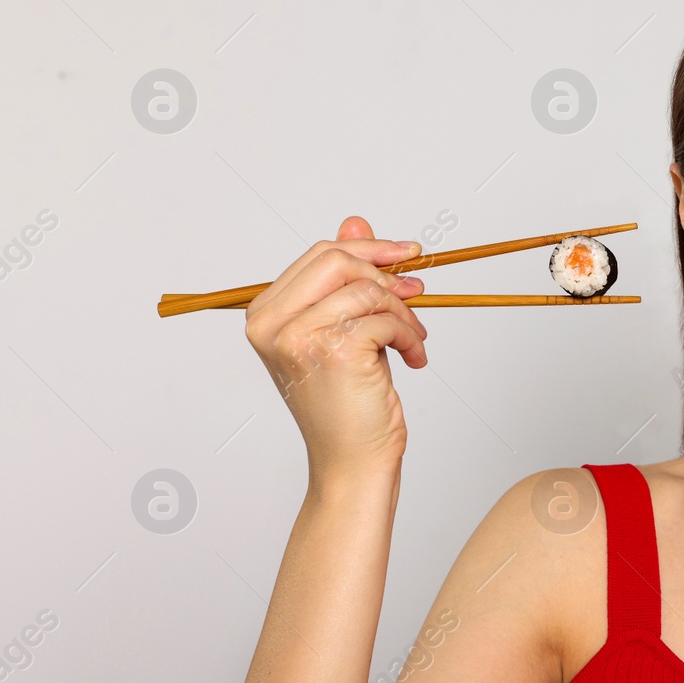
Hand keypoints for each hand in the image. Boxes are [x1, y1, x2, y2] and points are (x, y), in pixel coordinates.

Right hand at [244, 215, 428, 483]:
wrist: (352, 461)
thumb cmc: (348, 402)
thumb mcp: (343, 329)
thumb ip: (344, 278)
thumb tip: (355, 221)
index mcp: (265, 314)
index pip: (320, 255)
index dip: (369, 249)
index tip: (408, 254)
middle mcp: (271, 323)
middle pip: (338, 260)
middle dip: (386, 273)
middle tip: (417, 294)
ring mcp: (299, 336)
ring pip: (367, 289)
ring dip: (404, 312)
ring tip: (414, 339)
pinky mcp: (335, 349)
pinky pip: (387, 317)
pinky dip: (411, 336)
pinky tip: (414, 359)